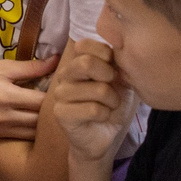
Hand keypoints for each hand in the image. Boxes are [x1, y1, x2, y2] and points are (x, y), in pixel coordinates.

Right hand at [46, 40, 132, 165]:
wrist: (104, 136)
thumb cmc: (111, 105)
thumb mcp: (121, 78)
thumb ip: (119, 61)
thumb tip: (120, 46)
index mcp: (77, 62)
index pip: (84, 44)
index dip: (106, 54)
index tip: (114, 68)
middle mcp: (65, 75)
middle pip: (86, 63)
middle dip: (109, 77)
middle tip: (113, 88)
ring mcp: (60, 94)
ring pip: (97, 89)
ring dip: (112, 100)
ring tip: (109, 106)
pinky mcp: (61, 113)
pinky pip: (93, 109)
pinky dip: (105, 114)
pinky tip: (101, 118)